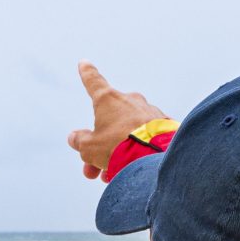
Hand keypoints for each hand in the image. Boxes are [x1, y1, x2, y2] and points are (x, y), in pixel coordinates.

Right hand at [68, 62, 169, 179]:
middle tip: (92, 169)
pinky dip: (137, 150)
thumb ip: (80, 141)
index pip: (93, 82)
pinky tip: (133, 168)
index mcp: (108, 100)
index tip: (84, 63)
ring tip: (111, 177)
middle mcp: (129, 101)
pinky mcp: (164, 125)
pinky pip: (145, 137)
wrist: (154, 157)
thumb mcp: (90, 148)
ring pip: (127, 131)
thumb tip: (74, 137)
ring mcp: (149, 112)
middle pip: (109, 121)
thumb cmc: (118, 148)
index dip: (87, 74)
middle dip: (99, 145)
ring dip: (117, 152)